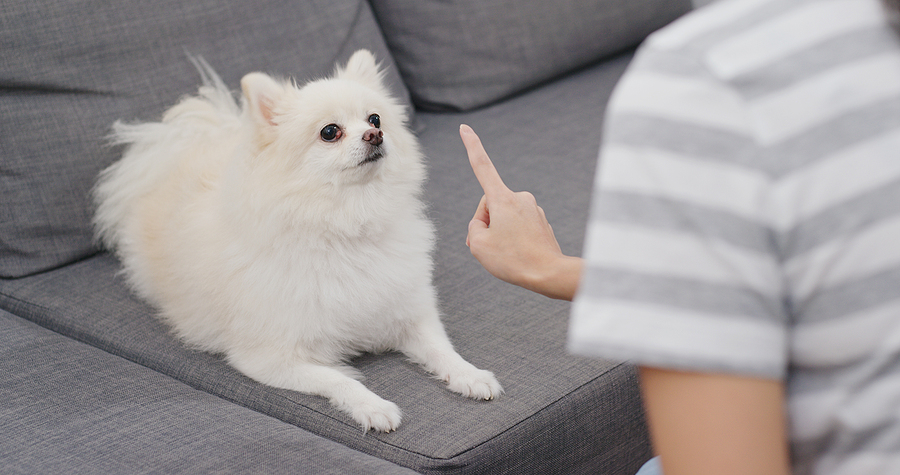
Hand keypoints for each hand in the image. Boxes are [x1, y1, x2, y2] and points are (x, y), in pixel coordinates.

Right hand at [460, 124, 581, 299]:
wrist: (550, 273)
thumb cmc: (513, 260)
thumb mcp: (478, 245)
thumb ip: (475, 228)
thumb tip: (485, 224)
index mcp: (503, 199)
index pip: (482, 167)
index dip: (471, 146)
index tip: (465, 128)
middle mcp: (520, 198)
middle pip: (490, 206)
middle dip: (485, 224)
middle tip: (488, 247)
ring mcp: (533, 210)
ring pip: (505, 218)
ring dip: (499, 233)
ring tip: (506, 254)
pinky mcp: (541, 222)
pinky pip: (518, 227)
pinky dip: (513, 239)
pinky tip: (518, 255)